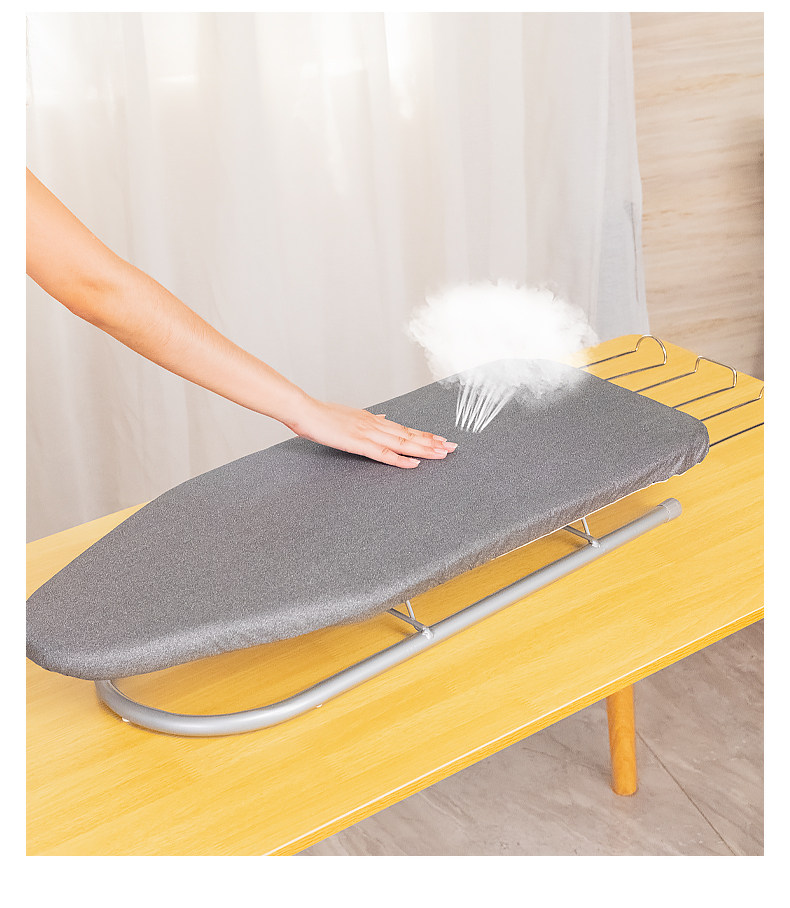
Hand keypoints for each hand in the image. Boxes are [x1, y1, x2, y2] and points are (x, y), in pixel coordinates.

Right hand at [286, 397, 456, 467]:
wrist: (305, 410)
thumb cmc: (322, 415)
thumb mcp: (350, 415)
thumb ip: (370, 419)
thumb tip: (385, 418)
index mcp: (373, 419)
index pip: (404, 428)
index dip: (424, 434)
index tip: (441, 439)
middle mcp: (375, 424)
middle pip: (409, 435)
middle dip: (432, 442)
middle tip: (453, 447)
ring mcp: (368, 433)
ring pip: (402, 443)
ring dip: (424, 449)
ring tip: (442, 453)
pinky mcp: (358, 443)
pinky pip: (383, 454)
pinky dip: (400, 459)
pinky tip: (414, 464)